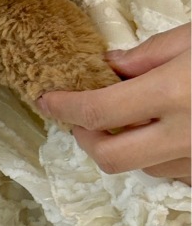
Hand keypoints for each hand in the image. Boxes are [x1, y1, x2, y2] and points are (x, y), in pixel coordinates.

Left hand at [38, 23, 191, 182]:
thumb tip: (111, 66)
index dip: (64, 108)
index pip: (97, 111)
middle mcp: (183, 135)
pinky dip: (161, 154)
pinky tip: (168, 132)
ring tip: (137, 119)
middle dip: (87, 138)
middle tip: (84, 119)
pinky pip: (173, 172)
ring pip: (143, 168)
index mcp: (173, 93)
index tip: (47, 100)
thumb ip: (151, 53)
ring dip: (128, 146)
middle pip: (110, 157)